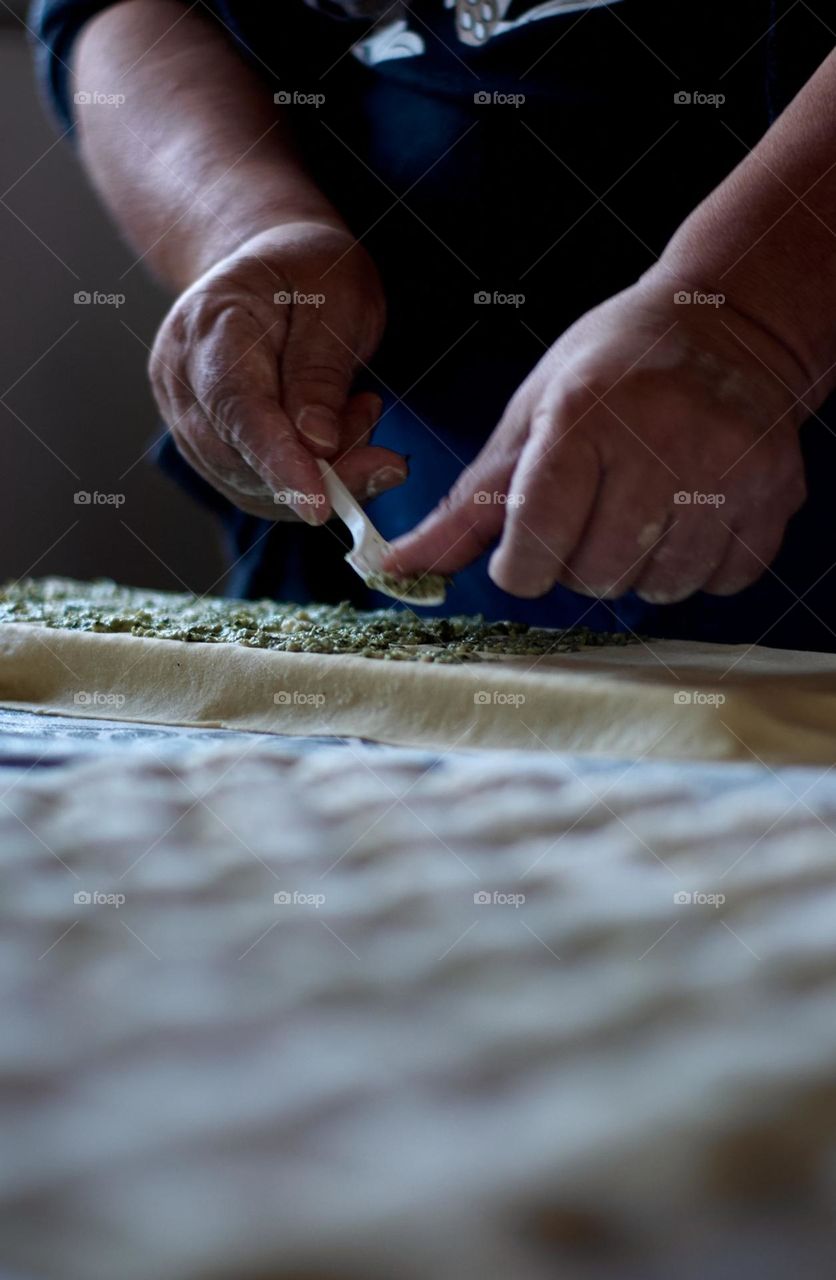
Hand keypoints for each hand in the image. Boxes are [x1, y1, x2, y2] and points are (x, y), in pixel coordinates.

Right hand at [149, 221, 404, 522]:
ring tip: (359, 416)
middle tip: (385, 459)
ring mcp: (183, 413)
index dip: (278, 462)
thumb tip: (316, 445)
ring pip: (245, 483)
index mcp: (209, 323)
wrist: (269, 261)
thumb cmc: (308, 271)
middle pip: (238, 457)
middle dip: (317, 476)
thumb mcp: (338, 299)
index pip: (236, 408)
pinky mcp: (201, 441)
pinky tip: (336, 440)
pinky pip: (251, 487)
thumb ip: (322, 372)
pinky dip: (302, 481)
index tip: (320, 505)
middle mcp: (180, 375)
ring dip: (316, 477)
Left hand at [384, 276, 809, 602]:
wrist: (726, 322)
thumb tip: (400, 568)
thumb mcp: (529, 418)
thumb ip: (469, 504)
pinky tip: (689, 515)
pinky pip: (721, 581)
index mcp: (582, 417)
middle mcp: (659, 442)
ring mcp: (727, 470)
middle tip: (590, 511)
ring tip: (641, 509)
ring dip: (638, 567)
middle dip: (577, 562)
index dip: (518, 566)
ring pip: (660, 588)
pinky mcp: (775, 494)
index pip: (533, 543)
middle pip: (595, 575)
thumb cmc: (610, 369)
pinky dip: (696, 565)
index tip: (523, 547)